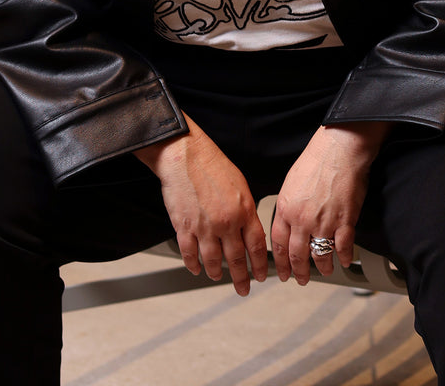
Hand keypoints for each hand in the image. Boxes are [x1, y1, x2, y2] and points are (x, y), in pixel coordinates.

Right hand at [134, 117, 267, 295]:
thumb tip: (249, 228)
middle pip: (236, 259)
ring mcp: (204, 227)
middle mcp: (226, 222)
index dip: (259, 265)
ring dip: (216, 273)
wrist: (186, 156)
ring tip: (217, 277)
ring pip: (213, 261)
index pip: (256, 246)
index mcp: (243, 210)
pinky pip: (190, 254)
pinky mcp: (184, 227)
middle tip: (243, 289)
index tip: (260, 276)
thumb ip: (245, 210)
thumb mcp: (240, 185)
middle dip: (241, 278)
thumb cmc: (212, 165)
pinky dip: (193, 265)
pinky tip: (196, 269)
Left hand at [271, 122, 389, 284]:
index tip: (283, 271)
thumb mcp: (290, 183)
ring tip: (325, 271)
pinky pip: (343, 246)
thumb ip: (287, 205)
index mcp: (286, 209)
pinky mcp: (345, 220)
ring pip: (320, 255)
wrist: (339, 149)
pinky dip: (344, 256)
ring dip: (323, 267)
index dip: (280, 262)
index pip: (278, 244)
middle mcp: (302, 219)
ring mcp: (324, 222)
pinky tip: (344, 260)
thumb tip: (288, 221)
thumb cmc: (316, 160)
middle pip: (297, 255)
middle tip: (301, 279)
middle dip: (299, 271)